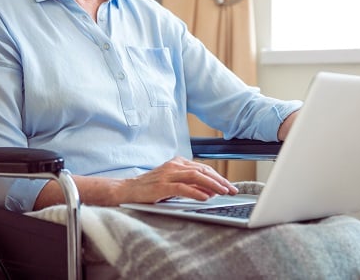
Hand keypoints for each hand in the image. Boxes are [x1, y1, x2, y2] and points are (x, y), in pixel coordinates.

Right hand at [121, 156, 238, 202]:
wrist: (127, 190)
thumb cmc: (150, 188)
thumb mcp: (172, 183)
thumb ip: (190, 184)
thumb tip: (211, 191)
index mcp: (178, 162)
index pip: (204, 168)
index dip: (219, 177)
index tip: (230, 186)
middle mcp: (175, 165)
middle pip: (203, 170)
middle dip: (220, 181)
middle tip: (232, 190)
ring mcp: (168, 174)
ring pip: (196, 177)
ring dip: (212, 185)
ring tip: (223, 193)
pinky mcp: (162, 186)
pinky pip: (183, 188)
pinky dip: (196, 192)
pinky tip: (206, 198)